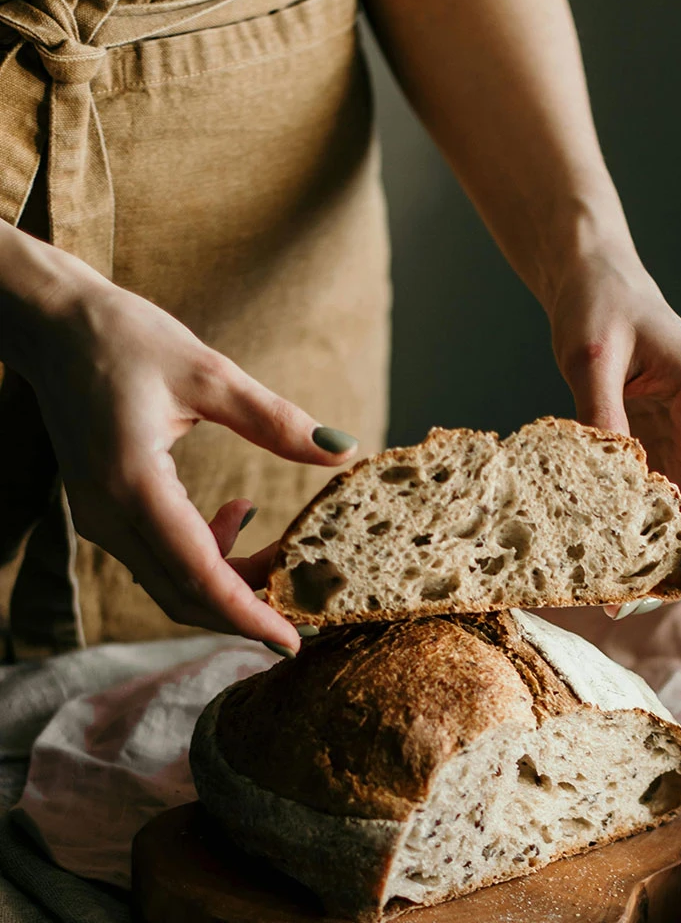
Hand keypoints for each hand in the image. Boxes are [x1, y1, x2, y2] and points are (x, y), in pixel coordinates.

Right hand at [13, 242, 356, 652]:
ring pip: (171, 579)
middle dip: (246, 607)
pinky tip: (239, 513)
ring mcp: (99, 515)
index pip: (197, 575)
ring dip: (229, 579)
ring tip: (284, 552)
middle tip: (304, 603)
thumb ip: (275, 420)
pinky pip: (158, 554)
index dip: (247, 615)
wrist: (53, 325)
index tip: (291, 642)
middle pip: (182, 593)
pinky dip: (205, 553)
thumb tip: (340, 451)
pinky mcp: (103, 507)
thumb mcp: (209, 373)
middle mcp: (108, 513)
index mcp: (132, 484)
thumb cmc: (125, 338)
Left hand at [546, 249, 680, 609]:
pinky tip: (621, 557)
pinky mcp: (663, 441)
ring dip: (668, 549)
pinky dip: (648, 527)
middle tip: (645, 602)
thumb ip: (601, 413)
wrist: (595, 280)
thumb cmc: (598, 305)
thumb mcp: (590, 355)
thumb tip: (608, 481)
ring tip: (628, 595)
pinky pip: (665, 494)